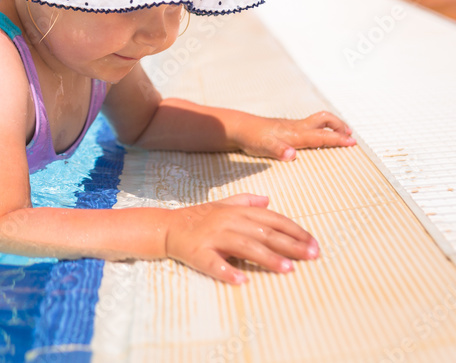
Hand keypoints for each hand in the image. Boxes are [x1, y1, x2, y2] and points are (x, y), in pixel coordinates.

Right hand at [164, 194, 319, 283]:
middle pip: (264, 232)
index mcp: (236, 211)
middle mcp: (227, 222)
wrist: (166, 227)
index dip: (294, 230)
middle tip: (312, 256)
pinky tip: (242, 281)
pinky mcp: (198, 253)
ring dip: (267, 258)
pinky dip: (227, 271)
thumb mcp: (222, 205)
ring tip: (287, 269)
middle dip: (290, 245)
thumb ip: (245, 201)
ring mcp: (212, 237)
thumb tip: (268, 200)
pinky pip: (213, 263)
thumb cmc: (198, 218)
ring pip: (244, 246)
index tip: (314, 243)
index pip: (272, 219)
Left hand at [238, 111, 354, 160]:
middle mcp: (297, 128)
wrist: (240, 128)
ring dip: (333, 126)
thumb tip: (292, 155)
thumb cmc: (253, 137)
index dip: (338, 139)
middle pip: (325, 120)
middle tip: (351, 136)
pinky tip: (321, 136)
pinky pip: (311, 126)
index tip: (352, 142)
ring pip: (319, 121)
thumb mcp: (264, 147)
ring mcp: (293, 126)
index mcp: (296, 134)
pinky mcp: (289, 128)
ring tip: (342, 133)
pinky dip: (322, 129)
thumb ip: (278, 150)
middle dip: (340, 126)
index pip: (322, 135)